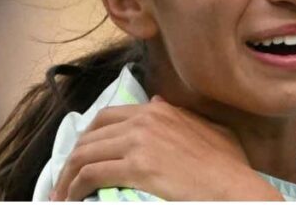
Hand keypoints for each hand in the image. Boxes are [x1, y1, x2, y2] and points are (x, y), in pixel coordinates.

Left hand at [51, 96, 283, 200]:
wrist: (232, 186)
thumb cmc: (227, 165)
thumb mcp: (209, 129)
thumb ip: (181, 116)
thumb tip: (159, 101)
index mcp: (159, 110)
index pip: (108, 117)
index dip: (88, 137)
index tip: (82, 156)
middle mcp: (145, 120)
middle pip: (90, 136)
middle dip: (72, 159)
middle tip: (66, 179)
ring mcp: (139, 142)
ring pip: (85, 156)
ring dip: (67, 177)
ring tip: (63, 195)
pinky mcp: (136, 167)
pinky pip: (91, 175)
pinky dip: (76, 188)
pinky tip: (74, 199)